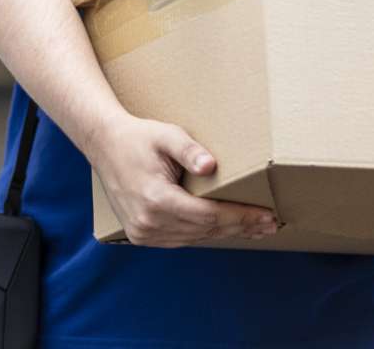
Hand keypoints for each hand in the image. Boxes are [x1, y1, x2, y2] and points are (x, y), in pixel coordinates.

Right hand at [84, 112, 277, 247]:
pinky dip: (203, 234)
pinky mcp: (140, 234)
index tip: (267, 215)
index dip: (240, 216)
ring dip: (225, 233)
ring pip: (194, 238)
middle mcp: (148, 222)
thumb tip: (211, 166)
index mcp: (155, 199)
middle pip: (205, 230)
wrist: (103, 145)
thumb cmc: (137, 137)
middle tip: (270, 224)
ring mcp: (142, 231)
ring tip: (253, 229)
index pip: (208, 215)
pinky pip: (180, 239)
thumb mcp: (166, 135)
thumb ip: (189, 151)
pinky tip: (222, 229)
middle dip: (240, 226)